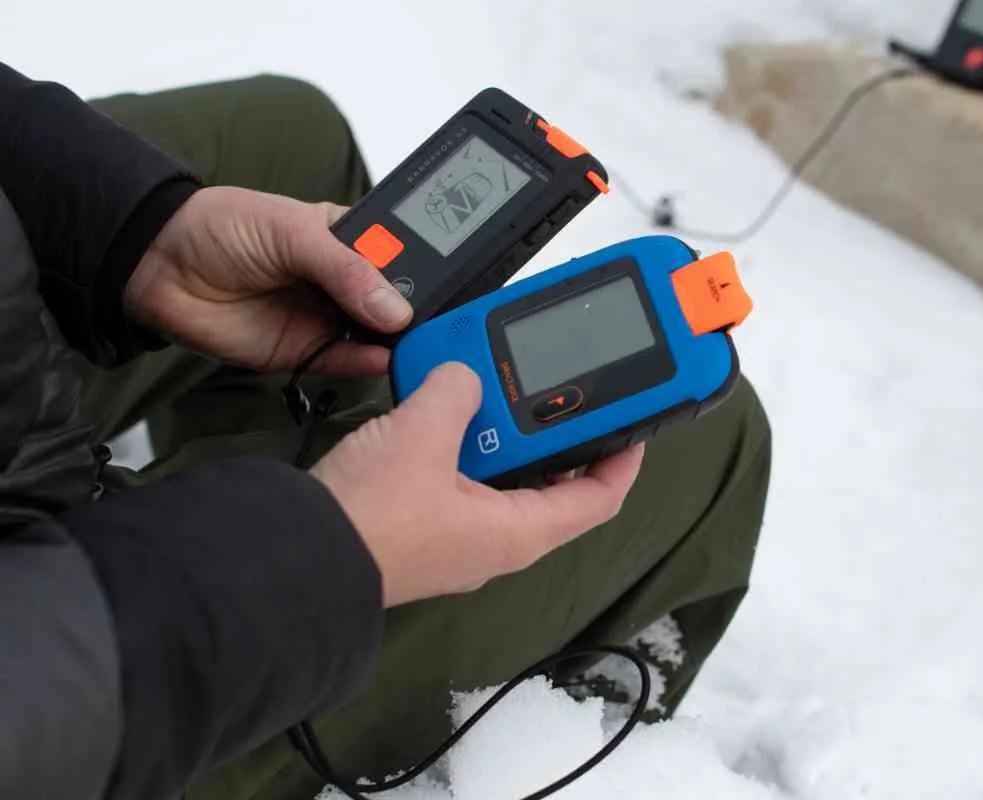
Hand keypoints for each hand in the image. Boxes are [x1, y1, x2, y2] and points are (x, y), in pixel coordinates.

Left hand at [124, 186, 411, 374]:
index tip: (450, 284)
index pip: (403, 256)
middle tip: (438, 321)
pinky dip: (365, 364)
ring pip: (375, 335)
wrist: (157, 265)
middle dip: (416, 311)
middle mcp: (345, 281)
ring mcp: (326, 318)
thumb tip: (394, 307)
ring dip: (396, 341)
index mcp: (351, 239)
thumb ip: (346, 269)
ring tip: (419, 344)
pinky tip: (384, 358)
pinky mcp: (305, 352)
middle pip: (396, 302)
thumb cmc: (221, 227)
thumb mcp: (293, 231)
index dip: (427, 269)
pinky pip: (344, 363)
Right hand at [311, 363, 644, 606]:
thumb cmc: (372, 514)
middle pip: (549, 481)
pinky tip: (441, 408)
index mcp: (519, 532)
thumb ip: (457, 391)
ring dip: (498, 432)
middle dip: (552, 431)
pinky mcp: (419, 527)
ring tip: (491, 384)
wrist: (295, 559)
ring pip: (498, 476)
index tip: (633, 421)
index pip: (598, 498)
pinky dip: (459, 443)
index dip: (623, 458)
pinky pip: (457, 479)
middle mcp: (495, 540)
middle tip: (552, 385)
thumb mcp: (424, 434)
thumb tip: (462, 376)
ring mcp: (456, 536)